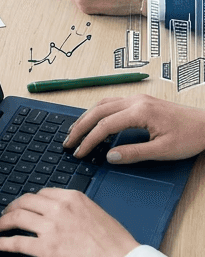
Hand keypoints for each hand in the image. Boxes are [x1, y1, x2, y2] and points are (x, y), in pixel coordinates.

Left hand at [0, 189, 136, 256]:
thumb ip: (77, 210)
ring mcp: (50, 227)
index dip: (29, 200)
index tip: (24, 205)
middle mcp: (58, 208)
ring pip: (17, 218)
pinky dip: (4, 242)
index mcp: (72, 198)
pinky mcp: (46, 248)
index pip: (42, 194)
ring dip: (3, 222)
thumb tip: (65, 216)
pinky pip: (17, 242)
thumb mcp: (96, 214)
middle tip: (6, 213)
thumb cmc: (116, 244)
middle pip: (25, 202)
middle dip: (12, 207)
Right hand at [65, 94, 204, 163]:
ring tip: (75, 132)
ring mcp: (137, 99)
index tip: (79, 153)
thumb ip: (134, 153)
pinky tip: (93, 121)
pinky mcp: (141, 101)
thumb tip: (110, 157)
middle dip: (80, 127)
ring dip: (86, 117)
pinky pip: (111, 103)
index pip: (105, 126)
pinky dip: (97, 112)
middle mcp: (135, 101)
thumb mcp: (163, 151)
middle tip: (68, 143)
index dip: (89, 141)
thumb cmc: (189, 137)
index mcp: (140, 111)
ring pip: (103, 104)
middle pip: (98, 111)